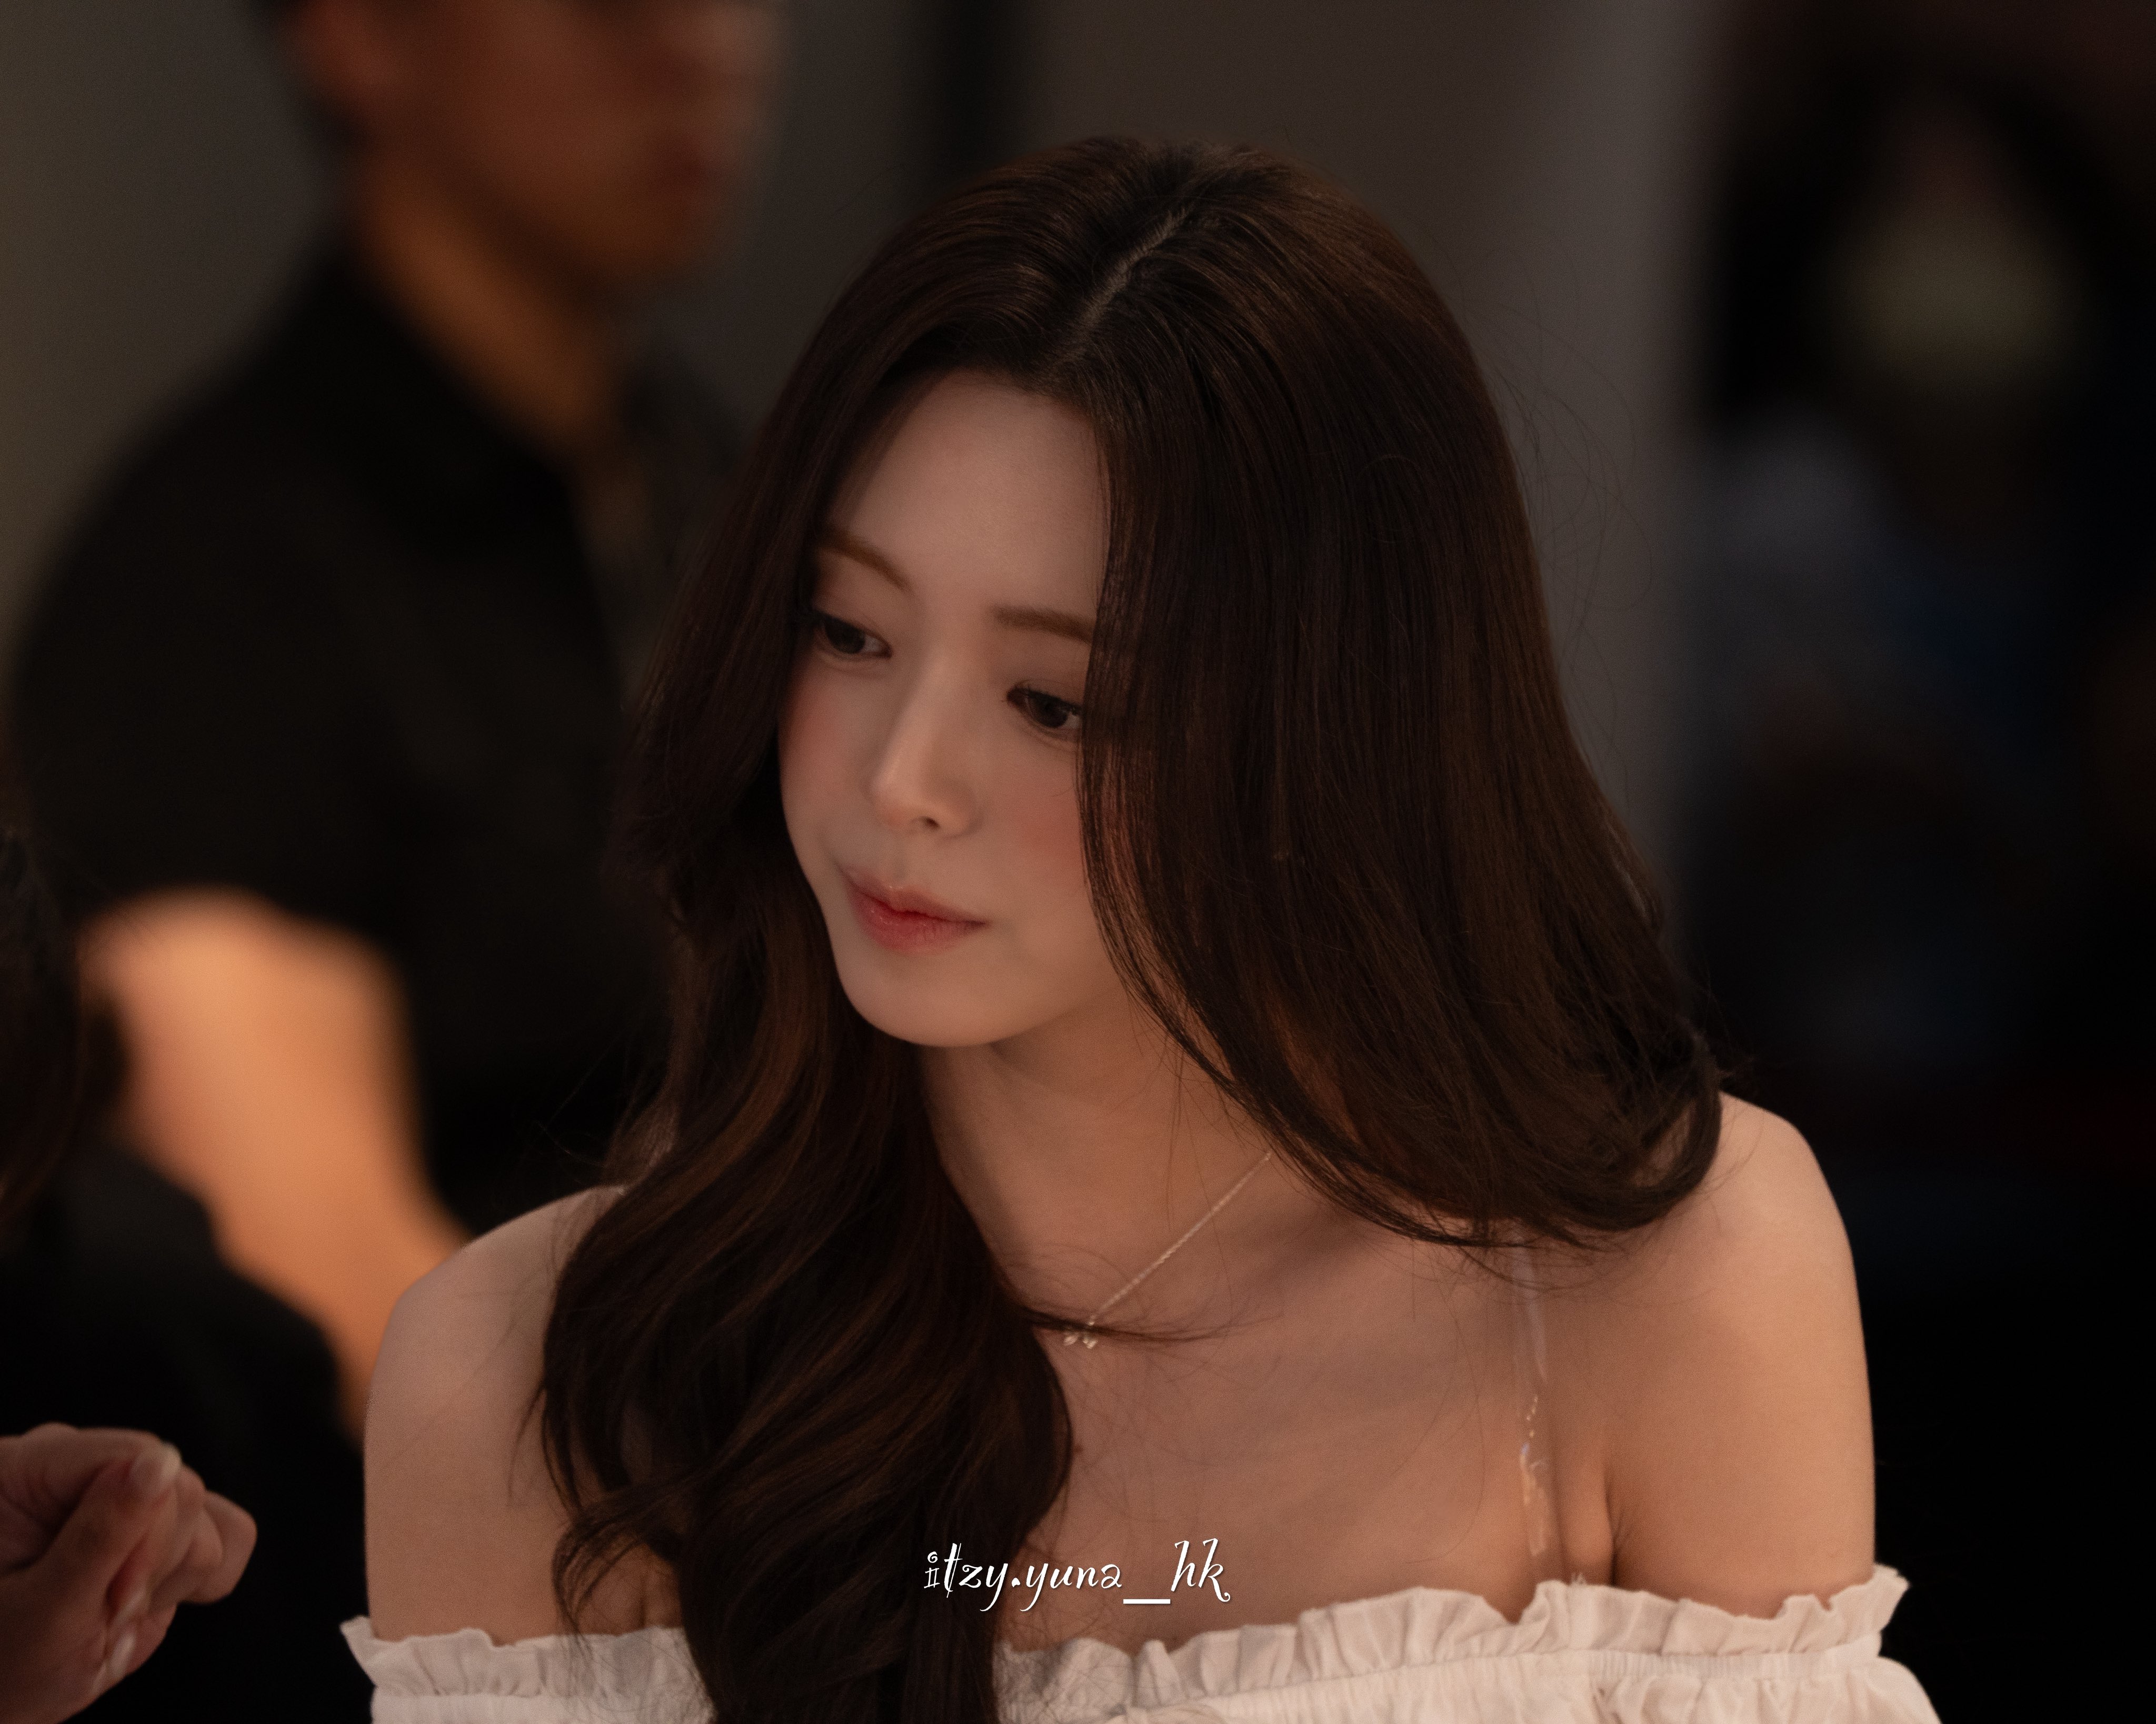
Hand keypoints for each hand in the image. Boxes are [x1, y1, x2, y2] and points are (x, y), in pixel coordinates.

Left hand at [0, 1424, 254, 1723]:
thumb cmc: (3, 1665)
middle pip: (178, 1488)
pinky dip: (200, 1581)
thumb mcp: (44, 1614)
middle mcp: (79, 1468)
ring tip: (109, 1617)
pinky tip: (144, 1602)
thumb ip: (100, 1536)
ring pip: (207, 1514)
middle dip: (152, 1567)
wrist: (11, 1697)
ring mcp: (126, 1491)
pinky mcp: (167, 1519)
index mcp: (26, 1470)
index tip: (118, 1600)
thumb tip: (163, 1461)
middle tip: (104, 1620)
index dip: (148, 1527)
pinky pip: (231, 1531)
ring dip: (168, 1583)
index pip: (131, 1455)